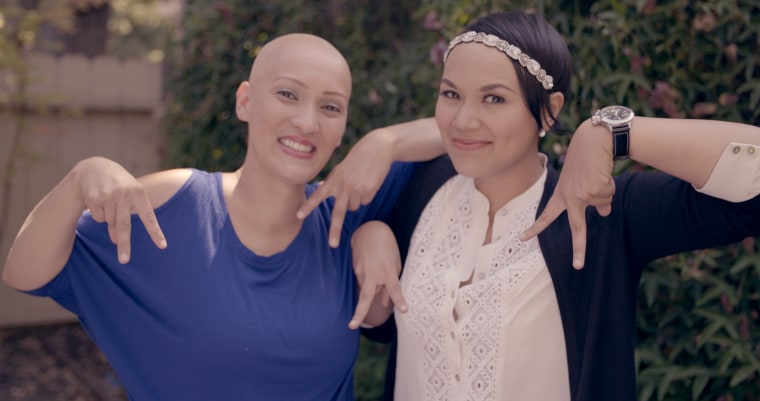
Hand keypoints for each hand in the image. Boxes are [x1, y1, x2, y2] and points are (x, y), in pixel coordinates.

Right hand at [74, 157, 166, 262]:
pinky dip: (98, 214)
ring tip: (108, 202)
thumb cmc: (118, 185)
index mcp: (139, 193)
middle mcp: (125, 194)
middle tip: (124, 260)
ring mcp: (110, 195)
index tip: (162, 246)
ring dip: (108, 218)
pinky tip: (97, 200)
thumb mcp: (127, 198)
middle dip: (125, 244)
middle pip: (125, 225)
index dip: (155, 232)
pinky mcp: (95, 198)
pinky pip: (98, 218)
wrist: (94, 167)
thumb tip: (116, 240)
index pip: (149, 217)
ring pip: (109, 222)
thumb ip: (125, 218)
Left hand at [297, 133, 394, 247]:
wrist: (378, 149)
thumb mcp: (341, 168)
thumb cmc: (357, 158)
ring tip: (360, 183)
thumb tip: (319, 188)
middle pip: (338, 213)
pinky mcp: (369, 190)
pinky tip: (369, 182)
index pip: (318, 195)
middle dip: (335, 230)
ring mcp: (356, 189)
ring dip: (357, 200)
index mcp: (333, 180)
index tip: (298, 215)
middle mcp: (343, 186)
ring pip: (354, 207)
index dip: (308, 206)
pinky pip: (366, 201)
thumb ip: (332, 181)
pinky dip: (367, 195)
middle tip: (333, 245)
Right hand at [348, 221, 407, 329]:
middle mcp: (373, 273)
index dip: (399, 300)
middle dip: (359, 313)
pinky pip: (363, 280)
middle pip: (366, 297)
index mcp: (388, 270)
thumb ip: (391, 283)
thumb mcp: (394, 263)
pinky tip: (371, 266)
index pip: (394, 288)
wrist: (369, 230)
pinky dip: (368, 280)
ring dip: (373, 287)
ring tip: (377, 266)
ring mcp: (361, 271)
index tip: (404, 310)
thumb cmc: (387, 246)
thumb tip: (385, 302)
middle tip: (352, 325)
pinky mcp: (355, 269)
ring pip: (367, 288)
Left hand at [520, 120, 614, 268]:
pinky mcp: (594, 190)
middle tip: (578, 267)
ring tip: (597, 173)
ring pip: (603, 203)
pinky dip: (610, 183)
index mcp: (561, 194)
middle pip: (577, 228)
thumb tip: (605, 212)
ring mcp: (582, 194)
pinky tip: (602, 171)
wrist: (593, 140)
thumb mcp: (582, 180)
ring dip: (605, 188)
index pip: (547, 215)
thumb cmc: (586, 158)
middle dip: (579, 249)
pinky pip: (609, 194)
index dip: (535, 228)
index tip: (521, 239)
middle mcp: (570, 197)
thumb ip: (589, 199)